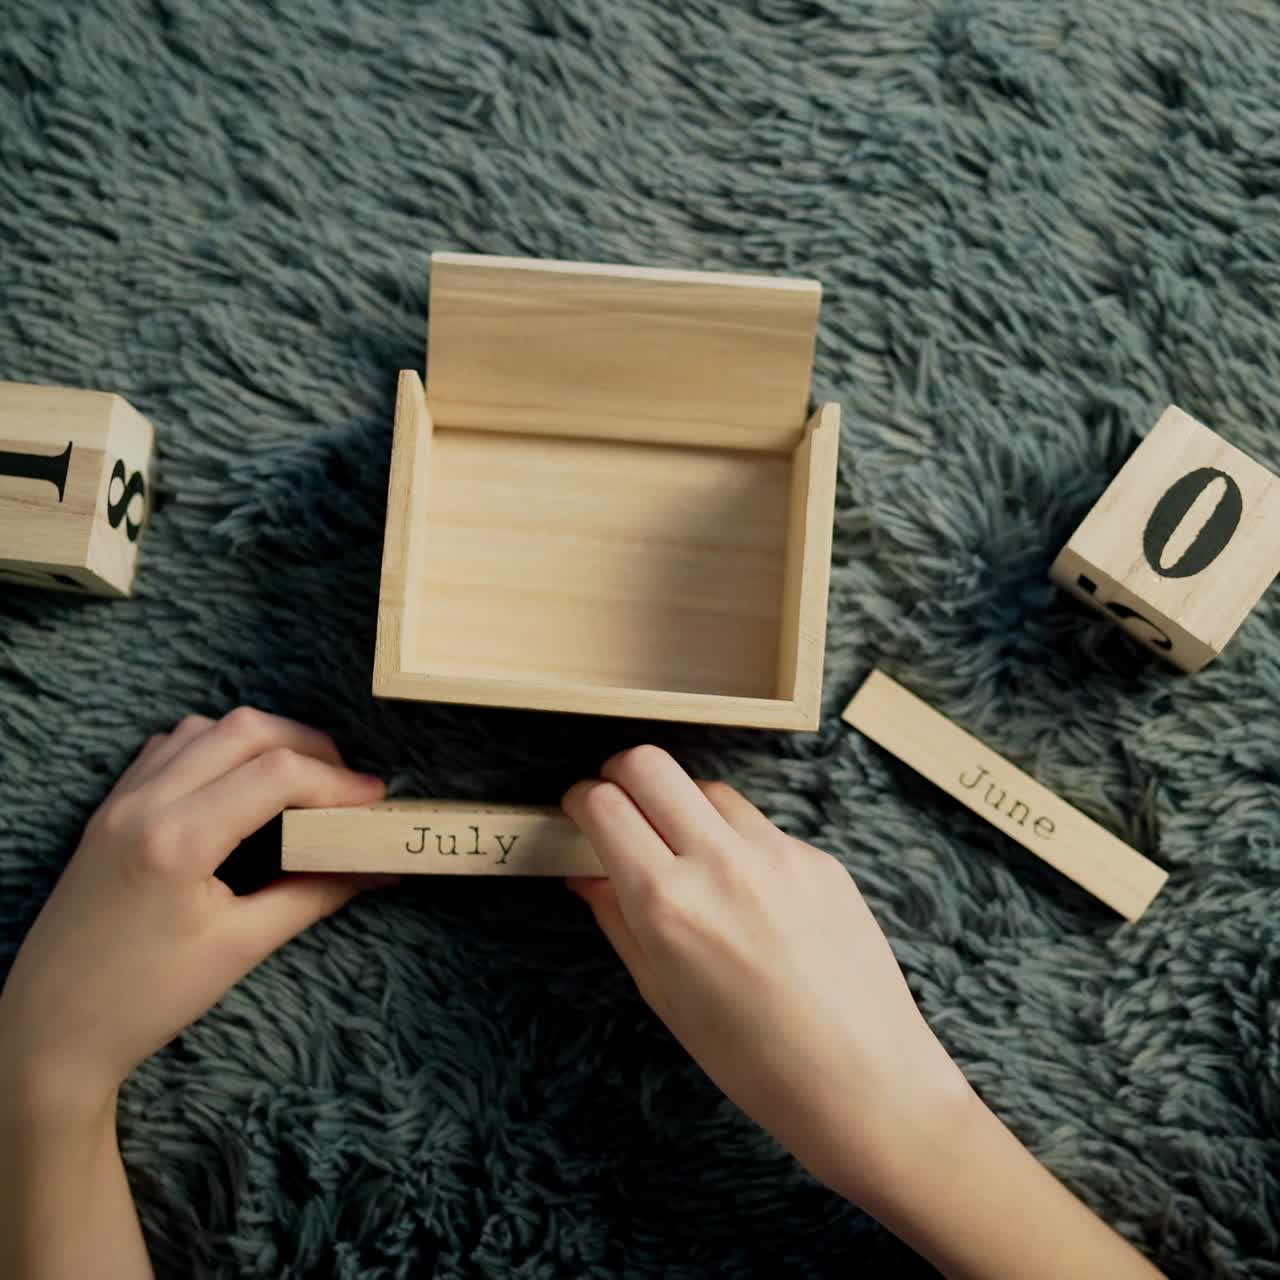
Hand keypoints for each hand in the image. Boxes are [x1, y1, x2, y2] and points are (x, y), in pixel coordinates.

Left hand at [0, 708, 389, 1111]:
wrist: (49, 1031)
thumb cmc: (145, 1000)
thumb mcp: (241, 948)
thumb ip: (316, 895)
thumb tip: (379, 867)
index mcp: (177, 840)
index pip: (276, 774)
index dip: (338, 781)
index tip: (376, 801)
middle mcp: (144, 803)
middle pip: (245, 729)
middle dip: (309, 746)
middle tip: (346, 786)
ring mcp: (121, 800)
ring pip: (206, 727)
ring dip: (262, 740)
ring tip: (301, 781)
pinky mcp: (109, 809)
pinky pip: (170, 746)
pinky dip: (217, 748)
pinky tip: (240, 784)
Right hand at [561, 745, 968, 1199]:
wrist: (866, 1083)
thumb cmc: (754, 1061)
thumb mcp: (664, 996)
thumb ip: (618, 921)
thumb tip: (583, 872)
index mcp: (668, 904)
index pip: (604, 805)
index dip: (579, 801)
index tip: (579, 812)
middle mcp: (720, 863)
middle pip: (649, 763)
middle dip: (620, 775)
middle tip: (619, 807)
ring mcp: (776, 853)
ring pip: (707, 788)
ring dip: (682, 806)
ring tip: (685, 857)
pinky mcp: (819, 858)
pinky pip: (760, 825)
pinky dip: (736, 842)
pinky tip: (746, 894)